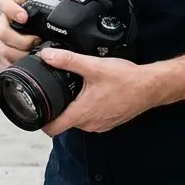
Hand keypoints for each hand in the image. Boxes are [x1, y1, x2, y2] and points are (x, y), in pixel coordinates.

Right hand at [0, 0, 75, 67]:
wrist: (32, 24)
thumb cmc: (38, 13)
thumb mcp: (48, 2)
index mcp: (10, 6)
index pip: (4, 4)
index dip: (12, 11)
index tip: (24, 17)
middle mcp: (3, 23)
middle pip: (3, 32)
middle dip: (20, 40)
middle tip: (36, 41)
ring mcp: (2, 39)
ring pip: (3, 48)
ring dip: (18, 53)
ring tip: (34, 54)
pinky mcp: (4, 52)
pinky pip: (4, 60)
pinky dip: (15, 63)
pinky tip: (27, 64)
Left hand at [36, 48, 166, 136]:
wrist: (151, 87)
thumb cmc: (126, 79)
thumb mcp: (93, 66)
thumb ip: (67, 60)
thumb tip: (46, 55)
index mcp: (82, 114)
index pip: (52, 128)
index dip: (39, 121)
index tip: (33, 109)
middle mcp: (89, 124)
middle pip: (63, 122)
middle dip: (56, 109)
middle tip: (51, 92)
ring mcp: (100, 125)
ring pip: (77, 119)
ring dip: (72, 108)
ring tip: (70, 91)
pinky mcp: (108, 122)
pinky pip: (90, 118)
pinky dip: (86, 108)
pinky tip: (89, 93)